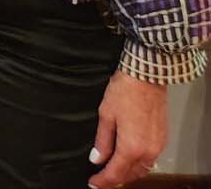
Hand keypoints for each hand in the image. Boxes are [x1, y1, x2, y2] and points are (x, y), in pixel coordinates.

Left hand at [88, 70, 165, 186]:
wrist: (146, 76)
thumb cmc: (124, 92)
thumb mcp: (106, 115)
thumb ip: (102, 140)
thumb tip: (96, 158)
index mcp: (131, 148)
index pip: (115, 173)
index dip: (103, 180)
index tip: (93, 183)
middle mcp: (147, 152)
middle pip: (131, 175)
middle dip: (116, 179)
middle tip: (102, 178)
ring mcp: (157, 146)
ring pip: (142, 169)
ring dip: (128, 173)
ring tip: (114, 171)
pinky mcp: (162, 139)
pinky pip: (150, 160)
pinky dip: (139, 164)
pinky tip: (130, 159)